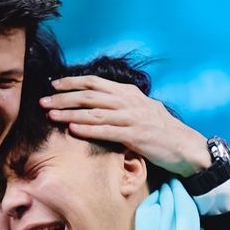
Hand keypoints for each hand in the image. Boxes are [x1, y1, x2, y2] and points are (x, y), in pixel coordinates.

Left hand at [42, 75, 211, 177]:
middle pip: (89, 95)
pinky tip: (72, 129)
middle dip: (63, 97)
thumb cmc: (162, 131)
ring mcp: (132, 118)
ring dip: (69, 112)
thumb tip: (101, 103)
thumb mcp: (142, 110)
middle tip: (43, 100)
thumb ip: (123, 105)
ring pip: (94, 111)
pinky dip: (88, 129)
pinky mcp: (135, 135)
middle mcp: (129, 102)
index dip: (72, 82)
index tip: (53, 84)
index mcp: (129, 93)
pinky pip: (107, 130)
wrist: (186, 147)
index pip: (95, 82)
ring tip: (50, 115)